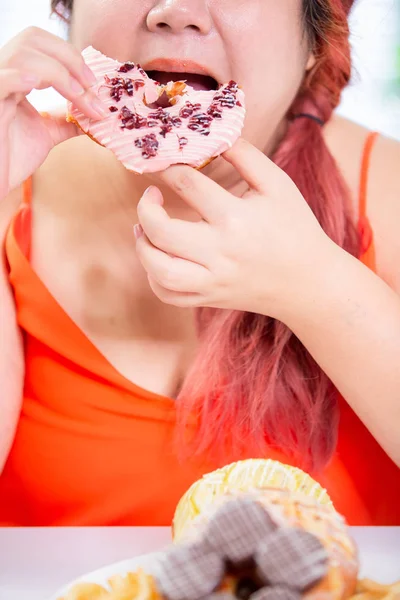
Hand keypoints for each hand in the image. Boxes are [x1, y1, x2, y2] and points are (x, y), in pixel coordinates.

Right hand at [0, 27, 106, 200]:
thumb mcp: (47, 133)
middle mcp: (3, 73)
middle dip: (69, 58)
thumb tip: (96, 114)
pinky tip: (36, 82)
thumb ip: (67, 120)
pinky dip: (18, 76)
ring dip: (58, 72)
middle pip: (33, 38)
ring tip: (77, 96)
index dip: (71, 57)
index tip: (94, 84)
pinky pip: (0, 79)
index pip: (42, 44)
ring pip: (22, 54)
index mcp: (16, 75)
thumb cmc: (13, 156)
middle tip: (91, 86)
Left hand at [135, 138, 330, 318]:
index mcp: (236, 218)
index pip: (188, 185)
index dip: (170, 168)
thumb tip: (214, 137)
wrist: (309, 281)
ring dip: (143, 247)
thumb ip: (246, 156)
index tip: (165, 163)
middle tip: (149, 197)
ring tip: (143, 229)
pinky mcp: (210, 298)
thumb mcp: (278, 184)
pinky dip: (154, 278)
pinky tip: (158, 258)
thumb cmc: (295, 228)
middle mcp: (220, 252)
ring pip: (160, 271)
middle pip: (163, 232)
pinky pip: (169, 295)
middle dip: (146, 209)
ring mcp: (213, 280)